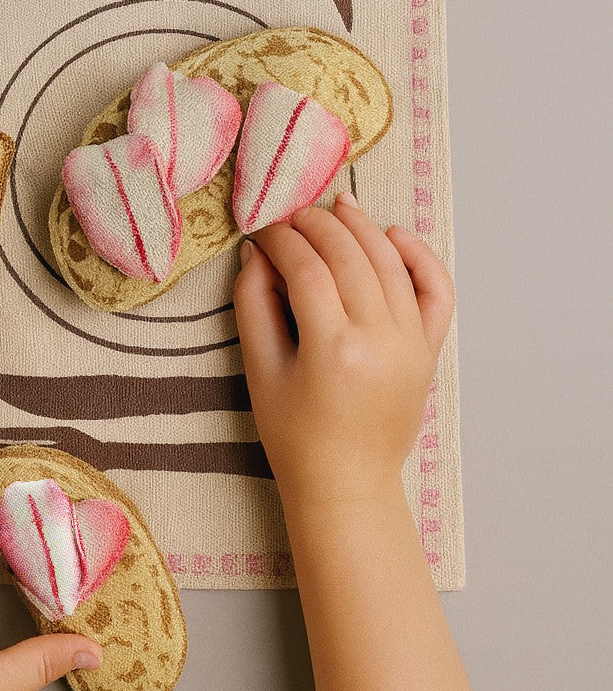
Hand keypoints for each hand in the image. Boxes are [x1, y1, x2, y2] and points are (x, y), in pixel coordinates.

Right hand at [232, 193, 453, 508]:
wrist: (346, 482)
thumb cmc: (294, 434)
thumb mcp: (259, 371)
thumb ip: (253, 305)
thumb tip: (258, 252)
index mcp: (333, 349)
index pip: (306, 268)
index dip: (280, 240)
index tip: (262, 231)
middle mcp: (380, 340)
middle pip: (349, 255)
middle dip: (316, 224)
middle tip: (291, 216)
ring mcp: (412, 343)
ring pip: (390, 261)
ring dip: (361, 227)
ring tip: (334, 208)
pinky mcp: (430, 348)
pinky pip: (436, 289)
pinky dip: (419, 256)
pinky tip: (392, 235)